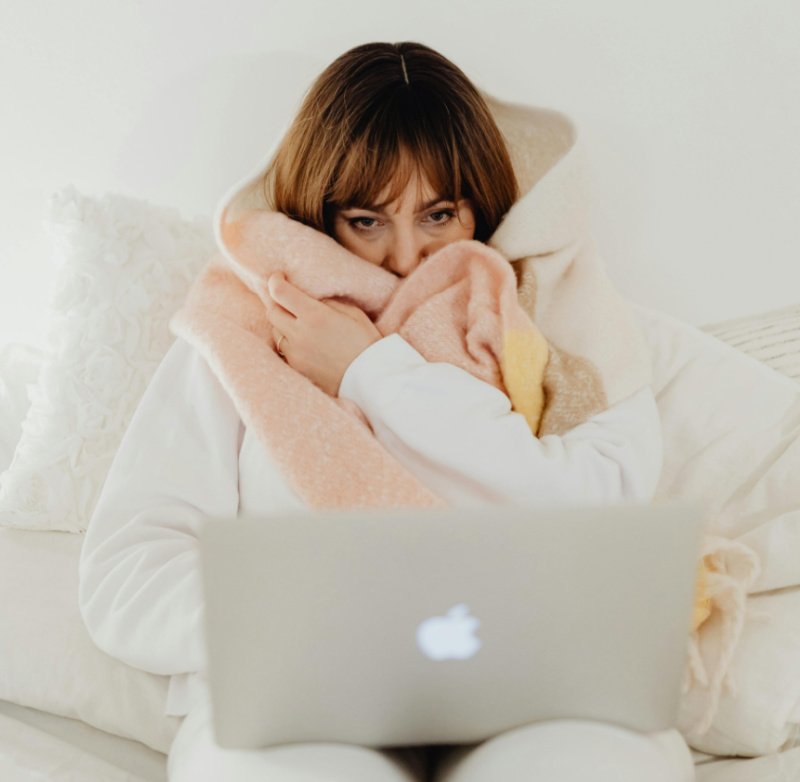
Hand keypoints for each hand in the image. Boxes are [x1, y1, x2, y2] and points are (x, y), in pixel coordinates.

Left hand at [265, 271, 382, 396]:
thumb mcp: (353, 313)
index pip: (280, 292)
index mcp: (315, 316)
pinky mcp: (296, 369)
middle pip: (272, 312)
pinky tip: (305, 343)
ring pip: (275, 332)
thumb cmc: (366, 343)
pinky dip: (289, 343)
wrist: (371, 379)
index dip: (275, 281)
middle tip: (290, 301)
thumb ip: (327, 302)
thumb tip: (310, 298)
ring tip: (299, 324)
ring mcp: (295, 354)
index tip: (278, 277)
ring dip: (283, 324)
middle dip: (278, 303)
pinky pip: (283, 350)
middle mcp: (299, 334)